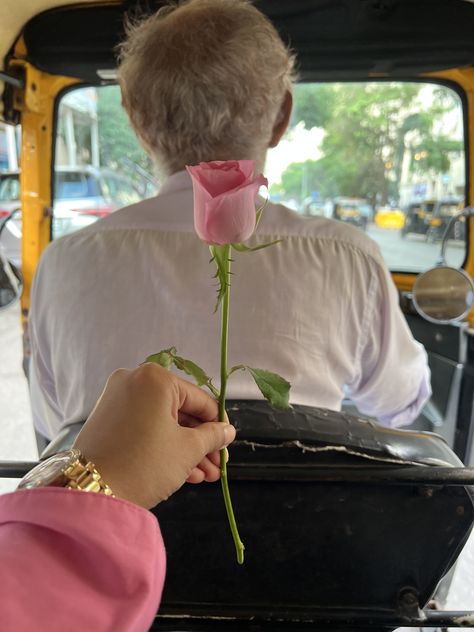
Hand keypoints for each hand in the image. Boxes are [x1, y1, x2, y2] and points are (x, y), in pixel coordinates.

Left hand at [73, 363, 235, 507]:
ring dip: (186, 449)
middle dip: (201, 443)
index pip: (200, 400)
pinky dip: (163, 446)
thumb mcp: (188, 449)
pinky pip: (144, 428)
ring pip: (163, 422)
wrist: (90, 492)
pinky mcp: (107, 419)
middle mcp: (134, 381)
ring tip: (205, 477)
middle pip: (181, 411)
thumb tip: (227, 431)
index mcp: (156, 378)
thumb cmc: (145, 464)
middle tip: (217, 466)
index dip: (218, 425)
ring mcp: (117, 399)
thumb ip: (212, 436)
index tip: (228, 445)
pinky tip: (185, 473)